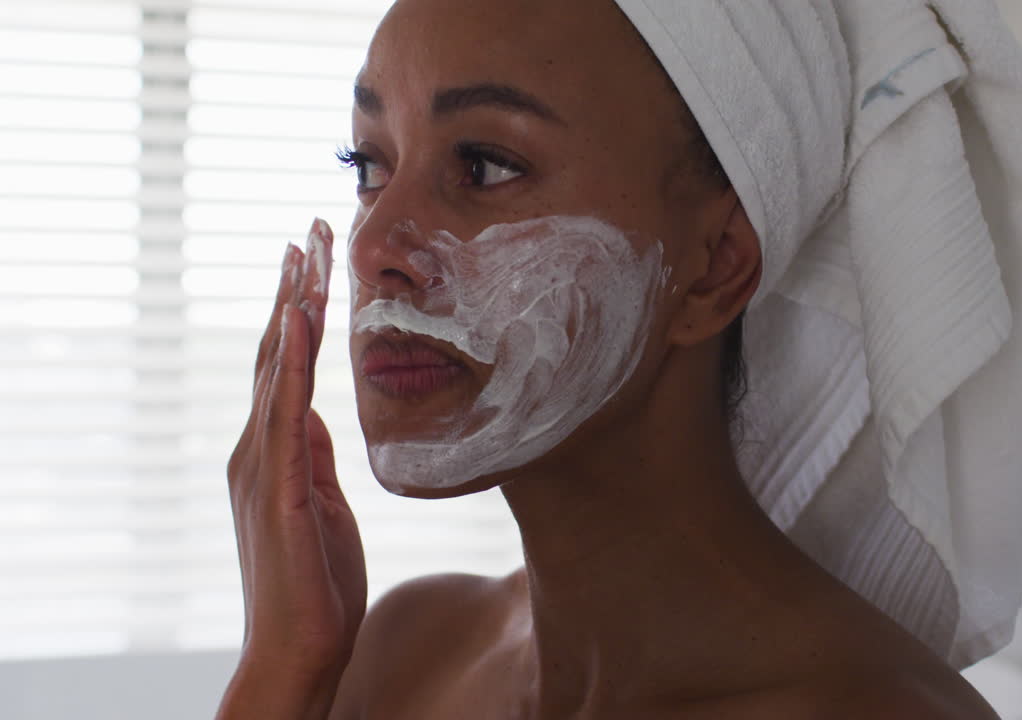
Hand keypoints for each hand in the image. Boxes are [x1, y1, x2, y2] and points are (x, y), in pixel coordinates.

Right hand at [224, 218, 366, 689]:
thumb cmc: (316, 581)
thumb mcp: (321, 502)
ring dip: (293, 307)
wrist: (300, 648)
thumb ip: (312, 457)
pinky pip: (287, 411)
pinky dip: (294, 361)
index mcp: (274, 450)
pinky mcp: (278, 486)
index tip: (313, 259)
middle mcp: (258, 446)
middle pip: (278, 351)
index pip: (287, 364)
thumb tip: (315, 418)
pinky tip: (302, 320)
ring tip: (304, 253)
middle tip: (308, 229)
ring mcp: (262, 464)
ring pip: (279, 368)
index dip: (299, 310)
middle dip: (294, 288)